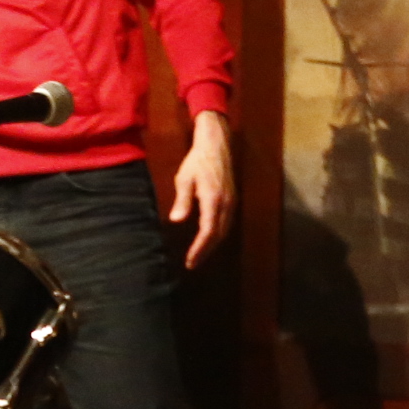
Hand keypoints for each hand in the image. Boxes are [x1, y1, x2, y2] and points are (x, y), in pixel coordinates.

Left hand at [168, 109, 235, 266]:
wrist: (216, 145)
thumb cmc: (197, 161)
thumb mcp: (185, 179)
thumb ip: (182, 200)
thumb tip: (176, 220)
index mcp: (213, 200)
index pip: (208, 232)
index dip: (199, 249)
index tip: (190, 261)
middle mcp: (226, 204)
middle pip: (218, 235)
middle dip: (205, 251)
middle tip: (192, 263)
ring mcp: (232, 202)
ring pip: (224, 230)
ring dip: (212, 245)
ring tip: (199, 255)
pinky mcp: (233, 200)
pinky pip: (227, 223)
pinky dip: (218, 235)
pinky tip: (209, 238)